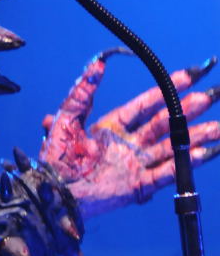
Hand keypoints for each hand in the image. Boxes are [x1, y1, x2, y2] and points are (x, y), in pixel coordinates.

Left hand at [40, 49, 219, 217]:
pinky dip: (187, 162)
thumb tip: (97, 63)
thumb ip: (83, 92)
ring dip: (196, 136)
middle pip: (164, 123)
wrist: (52, 193)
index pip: (146, 104)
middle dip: (188, 110)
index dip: (165, 90)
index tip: (188, 75)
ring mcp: (135, 164)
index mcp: (112, 126)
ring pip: (172, 146)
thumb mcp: (67, 119)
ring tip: (219, 127)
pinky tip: (206, 151)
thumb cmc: (55, 158)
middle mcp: (128, 144)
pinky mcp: (138, 185)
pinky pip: (168, 172)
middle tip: (210, 95)